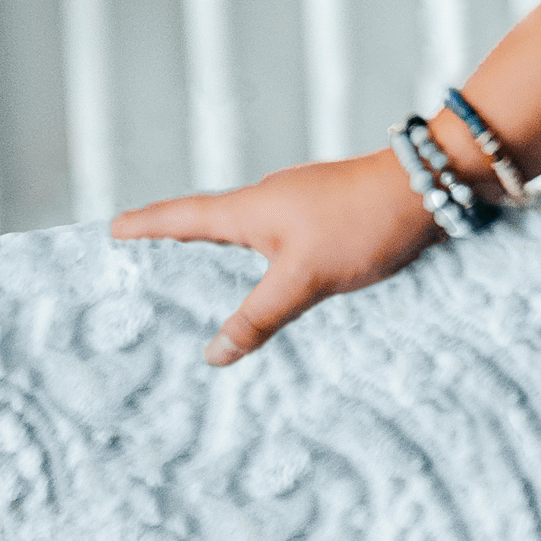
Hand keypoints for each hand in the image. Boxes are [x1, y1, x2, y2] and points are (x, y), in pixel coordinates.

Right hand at [112, 150, 440, 366]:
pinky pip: (279, 243)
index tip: (111, 229)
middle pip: (209, 224)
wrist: (430, 186)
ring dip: (220, 258)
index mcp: (252, 209)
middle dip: (176, 245)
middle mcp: (270, 202)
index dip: (146, 225)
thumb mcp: (305, 278)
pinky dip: (260, 265)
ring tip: (197, 290)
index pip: (184, 217)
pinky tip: (269, 290)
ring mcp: (300, 207)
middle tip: (141, 267)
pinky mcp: (328, 217)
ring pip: (246, 236)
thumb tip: (213, 354)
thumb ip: (258, 317)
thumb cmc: (362, 223)